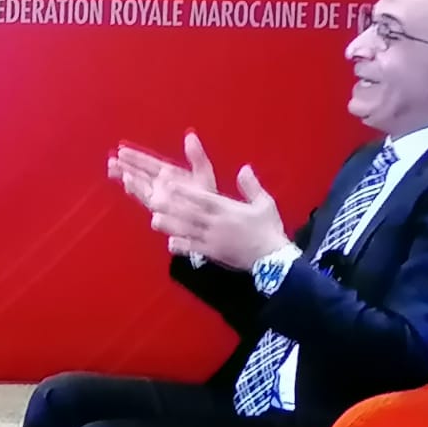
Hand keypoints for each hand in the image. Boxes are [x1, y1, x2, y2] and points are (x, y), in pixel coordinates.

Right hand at [108, 131, 217, 212]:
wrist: (209, 219)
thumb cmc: (207, 198)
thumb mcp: (204, 172)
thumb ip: (196, 155)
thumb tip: (190, 135)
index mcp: (169, 174)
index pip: (148, 163)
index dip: (135, 156)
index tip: (122, 150)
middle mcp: (160, 186)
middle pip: (138, 174)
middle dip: (124, 167)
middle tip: (111, 161)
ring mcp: (157, 197)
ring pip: (138, 185)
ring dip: (127, 177)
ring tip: (115, 170)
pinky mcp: (158, 208)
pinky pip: (144, 197)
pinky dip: (136, 189)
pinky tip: (128, 183)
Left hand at [150, 165, 289, 269]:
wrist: (273, 257)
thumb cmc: (268, 228)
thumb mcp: (265, 203)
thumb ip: (251, 186)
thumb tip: (244, 168)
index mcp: (228, 209)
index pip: (204, 198)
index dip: (186, 191)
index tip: (171, 184)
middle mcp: (217, 223)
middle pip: (191, 213)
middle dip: (172, 206)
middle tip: (154, 199)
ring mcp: (213, 239)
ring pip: (189, 231)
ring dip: (171, 225)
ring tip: (155, 219)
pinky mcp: (213, 253)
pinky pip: (194, 249)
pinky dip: (181, 246)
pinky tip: (169, 242)